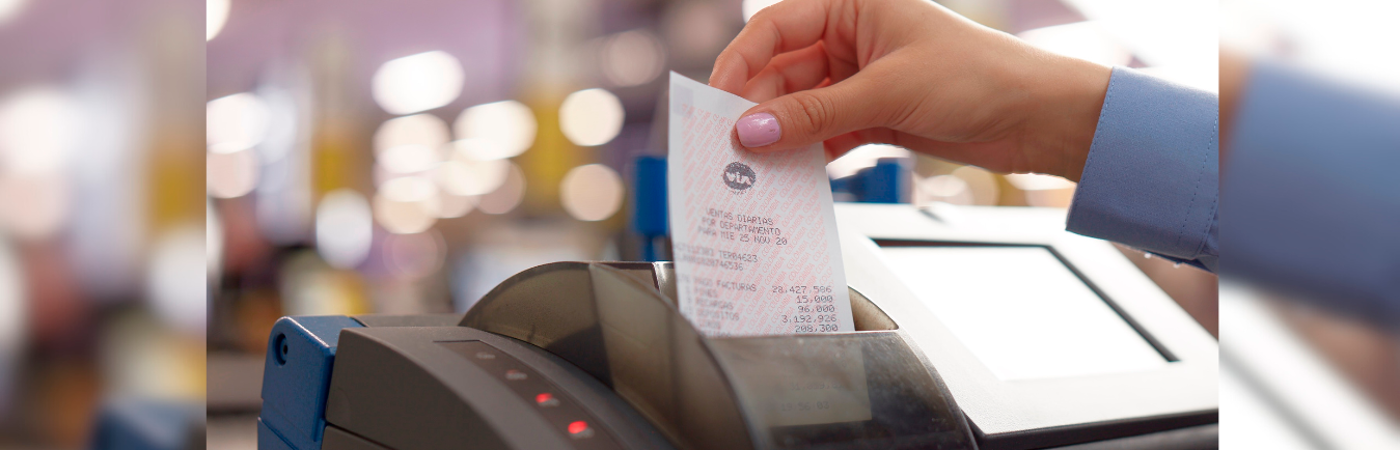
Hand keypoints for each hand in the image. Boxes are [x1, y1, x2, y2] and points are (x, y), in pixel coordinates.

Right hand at [710, 0, 1111, 180]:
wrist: (1037, 118)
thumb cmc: (980, 76)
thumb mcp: (887, 92)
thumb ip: (814, 114)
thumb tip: (752, 130)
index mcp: (854, 6)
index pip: (776, 28)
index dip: (740, 63)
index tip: (716, 101)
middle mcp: (853, 38)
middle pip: (782, 72)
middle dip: (758, 109)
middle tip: (731, 146)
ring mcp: (863, 79)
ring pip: (801, 107)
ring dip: (782, 138)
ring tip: (758, 169)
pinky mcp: (875, 116)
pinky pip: (824, 133)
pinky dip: (809, 155)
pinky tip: (794, 177)